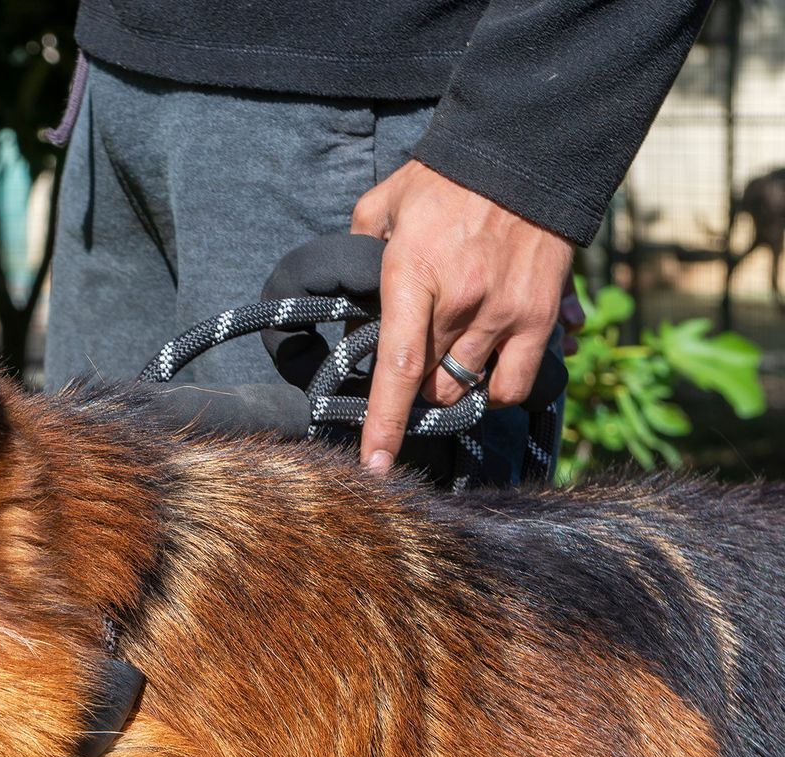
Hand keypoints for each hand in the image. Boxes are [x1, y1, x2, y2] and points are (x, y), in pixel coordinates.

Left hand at [349, 160, 574, 474]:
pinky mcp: (541, 317)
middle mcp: (461, 303)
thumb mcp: (383, 206)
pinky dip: (498, 387)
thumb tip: (352, 307)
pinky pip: (516, 384)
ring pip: (467, 388)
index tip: (375, 467)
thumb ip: (360, 255)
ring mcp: (505, 313)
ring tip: (448, 355)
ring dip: (451, 384)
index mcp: (413, 277)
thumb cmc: (445, 180)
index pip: (396, 367)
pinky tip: (486, 365)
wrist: (526, 152)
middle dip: (413, 384)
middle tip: (411, 358)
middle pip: (427, 384)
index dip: (384, 424)